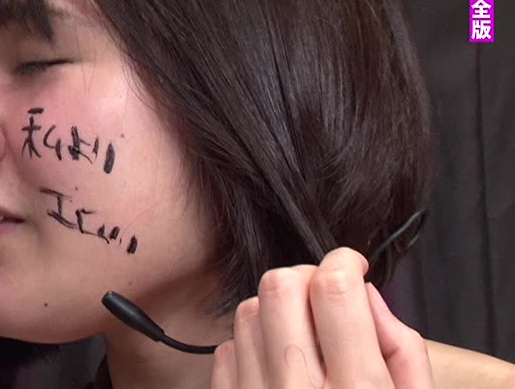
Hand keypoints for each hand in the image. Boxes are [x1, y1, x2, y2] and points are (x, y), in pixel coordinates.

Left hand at [211, 247, 433, 387]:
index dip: (345, 260)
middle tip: (325, 296)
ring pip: (248, 310)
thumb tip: (365, 292)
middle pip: (280, 285)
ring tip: (301, 337)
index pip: (333, 288)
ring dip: (276, 311)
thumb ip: (402, 347)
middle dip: (307, 276)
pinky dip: (250, 347)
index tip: (352, 265)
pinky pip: (225, 350)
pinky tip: (275, 365)